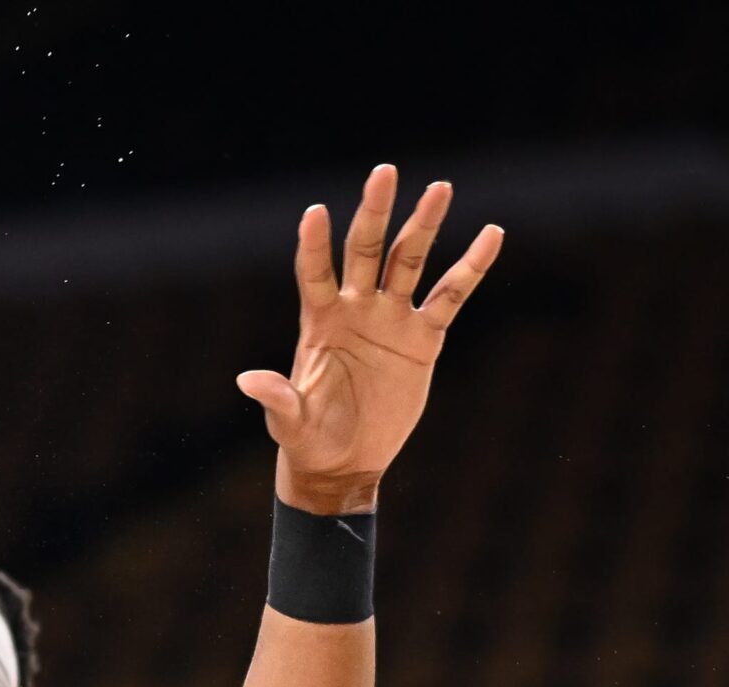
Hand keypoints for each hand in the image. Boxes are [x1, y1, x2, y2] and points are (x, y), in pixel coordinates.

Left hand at [237, 165, 502, 513]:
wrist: (345, 461)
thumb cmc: (308, 440)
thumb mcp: (289, 423)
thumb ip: (276, 399)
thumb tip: (246, 380)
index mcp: (319, 323)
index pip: (314, 274)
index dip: (314, 245)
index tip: (315, 212)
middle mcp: (356, 310)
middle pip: (365, 251)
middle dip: (374, 213)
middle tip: (384, 173)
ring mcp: (391, 319)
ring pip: (409, 261)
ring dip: (423, 225)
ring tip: (439, 188)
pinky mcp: (423, 337)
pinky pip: (450, 296)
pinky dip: (471, 268)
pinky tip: (491, 235)